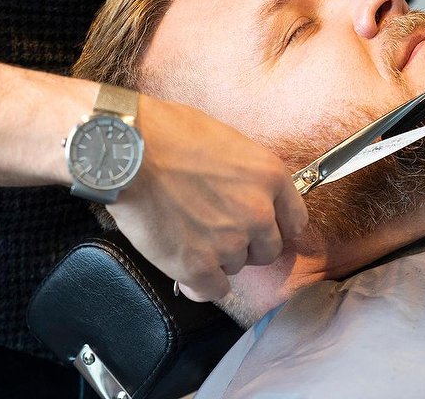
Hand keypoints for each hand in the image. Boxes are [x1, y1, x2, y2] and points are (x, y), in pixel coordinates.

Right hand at [107, 95, 308, 301]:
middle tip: (217, 231)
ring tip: (188, 234)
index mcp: (270, 177)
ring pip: (235, 267)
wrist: (130, 150)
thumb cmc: (169, 134)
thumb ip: (245, 175)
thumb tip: (244, 193)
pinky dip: (200, 282)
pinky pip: (213, 290)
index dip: (274, 226)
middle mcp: (258, 213)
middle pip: (268, 250)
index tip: (261, 228)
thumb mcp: (226, 142)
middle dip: (247, 245)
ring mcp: (230, 243)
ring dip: (217, 258)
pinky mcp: (198, 266)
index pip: (294, 221)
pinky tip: (185, 266)